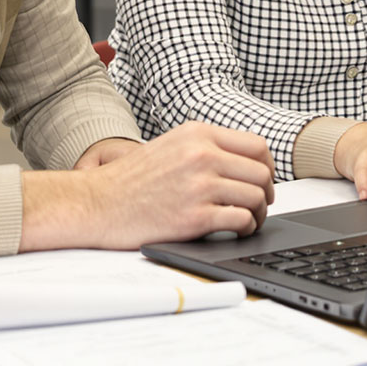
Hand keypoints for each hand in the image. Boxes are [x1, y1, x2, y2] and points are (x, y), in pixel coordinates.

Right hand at [20, 122, 274, 251]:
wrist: (99, 202)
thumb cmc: (132, 179)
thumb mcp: (172, 145)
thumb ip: (207, 146)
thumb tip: (247, 162)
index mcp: (198, 134)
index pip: (257, 146)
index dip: (267, 167)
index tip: (262, 180)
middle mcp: (202, 155)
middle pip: (261, 173)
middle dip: (266, 192)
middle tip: (259, 205)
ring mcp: (199, 185)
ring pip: (256, 197)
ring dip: (258, 213)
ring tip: (248, 220)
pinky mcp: (195, 217)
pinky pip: (241, 221)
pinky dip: (246, 228)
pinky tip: (237, 231)